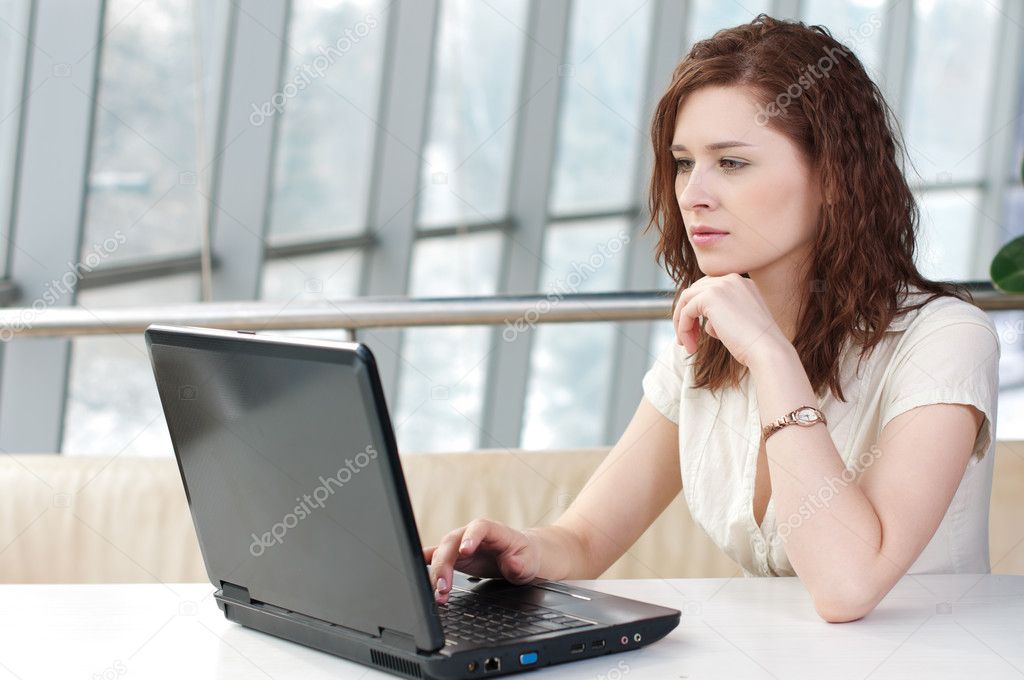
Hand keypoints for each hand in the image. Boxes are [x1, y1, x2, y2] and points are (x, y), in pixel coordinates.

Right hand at [423, 518, 540, 603]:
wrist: (519, 558)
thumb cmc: (523, 556)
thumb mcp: (528, 562)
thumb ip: (520, 564)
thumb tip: (511, 564)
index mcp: (492, 530)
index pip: (479, 527)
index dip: (470, 537)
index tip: (464, 551)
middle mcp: (471, 534)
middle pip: (452, 542)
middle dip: (445, 564)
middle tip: (443, 587)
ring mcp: (459, 544)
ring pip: (441, 553)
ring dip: (436, 574)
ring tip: (439, 595)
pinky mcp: (453, 556)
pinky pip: (436, 557)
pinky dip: (426, 564)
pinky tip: (416, 574)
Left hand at [673, 273, 789, 368]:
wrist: (767, 351)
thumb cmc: (757, 345)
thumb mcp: (739, 323)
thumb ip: (723, 316)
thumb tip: (702, 324)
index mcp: (742, 283)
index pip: (709, 288)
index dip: (697, 309)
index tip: (696, 332)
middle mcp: (732, 279)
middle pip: (695, 290)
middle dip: (686, 315)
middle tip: (687, 339)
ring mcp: (721, 285)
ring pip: (687, 299)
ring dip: (682, 323)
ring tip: (687, 345)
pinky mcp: (710, 296)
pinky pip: (686, 311)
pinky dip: (683, 329)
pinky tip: (691, 346)